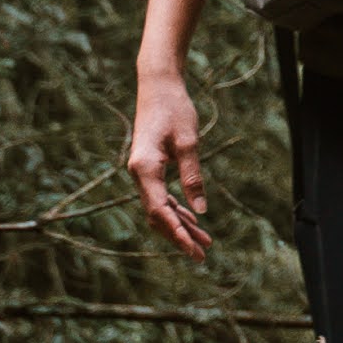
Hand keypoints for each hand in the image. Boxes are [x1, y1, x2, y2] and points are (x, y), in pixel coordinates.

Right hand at [127, 66, 210, 259]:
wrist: (158, 86)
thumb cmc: (174, 109)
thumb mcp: (188, 142)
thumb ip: (193, 176)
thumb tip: (199, 210)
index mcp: (145, 168)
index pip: (160, 210)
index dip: (177, 233)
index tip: (194, 250)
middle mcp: (138, 173)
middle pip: (158, 215)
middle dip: (179, 235)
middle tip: (202, 255)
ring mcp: (141, 171)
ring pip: (159, 208)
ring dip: (180, 224)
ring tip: (205, 241)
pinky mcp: (148, 168)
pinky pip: (160, 196)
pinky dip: (176, 210)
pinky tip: (192, 220)